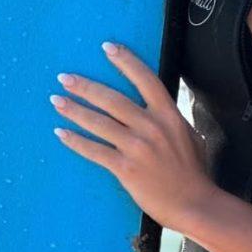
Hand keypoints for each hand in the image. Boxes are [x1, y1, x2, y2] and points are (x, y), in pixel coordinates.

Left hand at [50, 41, 216, 233]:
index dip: (126, 61)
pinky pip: (95, 151)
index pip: (145, 79)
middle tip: (64, 77)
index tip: (106, 47)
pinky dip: (76, 141)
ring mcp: (137, 147)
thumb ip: (169, 119)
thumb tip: (156, 107)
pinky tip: (61, 133)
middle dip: (86, 86)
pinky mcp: (126, 168)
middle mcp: (151, 126)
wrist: (195, 204)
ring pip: (99, 123)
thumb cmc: (194, 171)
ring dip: (74, 110)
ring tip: (56, 100)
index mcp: (169, 114)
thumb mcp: (189, 135)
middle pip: (112, 99)